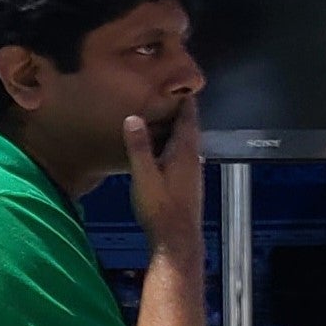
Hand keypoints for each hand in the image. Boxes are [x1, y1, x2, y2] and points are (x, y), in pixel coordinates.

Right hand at [125, 103, 203, 258]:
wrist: (176, 240)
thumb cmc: (160, 207)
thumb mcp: (144, 176)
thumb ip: (139, 147)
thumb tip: (133, 118)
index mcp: (184, 153)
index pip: (188, 120)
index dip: (186, 102)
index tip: (180, 85)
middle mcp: (192, 160)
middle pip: (189, 130)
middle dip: (180, 113)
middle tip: (166, 96)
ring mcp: (191, 173)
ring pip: (186, 143)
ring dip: (176, 129)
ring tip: (161, 118)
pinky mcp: (187, 184)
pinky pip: (182, 155)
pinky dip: (173, 144)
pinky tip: (161, 149)